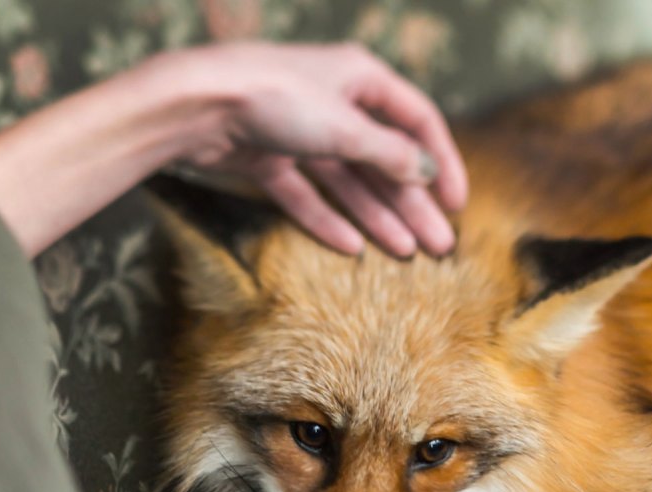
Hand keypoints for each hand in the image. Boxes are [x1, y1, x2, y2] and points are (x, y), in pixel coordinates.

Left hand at [142, 42, 467, 256]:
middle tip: (438, 245)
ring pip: (347, 181)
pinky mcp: (266, 157)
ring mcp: (298, 131)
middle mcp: (333, 101)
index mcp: (360, 77)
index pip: (417, 121)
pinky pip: (305, 194)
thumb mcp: (345, 127)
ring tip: (405, 254)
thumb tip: (425, 173)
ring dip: (377, 217)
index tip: (456, 205)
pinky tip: (350, 247)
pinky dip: (326, 219)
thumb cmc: (273, 97)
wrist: (194, 104)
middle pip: (383, 159)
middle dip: (412, 204)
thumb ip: (389, 154)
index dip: (442, 163)